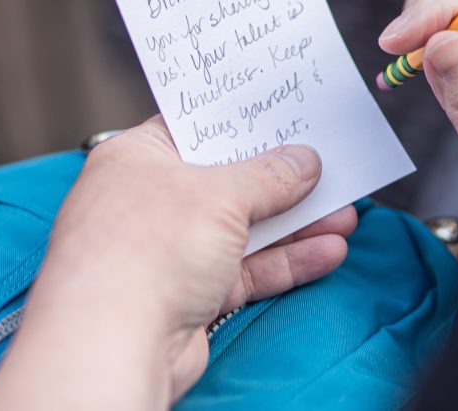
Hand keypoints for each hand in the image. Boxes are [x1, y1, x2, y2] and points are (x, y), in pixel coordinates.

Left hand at [0, 116, 354, 409]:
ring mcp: (169, 250)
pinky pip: (246, 270)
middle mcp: (150, 200)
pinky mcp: (189, 295)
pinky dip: (286, 262)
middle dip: (282, 179)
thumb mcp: (218, 195)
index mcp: (138, 157)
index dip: (242, 121)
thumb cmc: (146, 249)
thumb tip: (304, 160)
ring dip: (295, 224)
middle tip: (330, 166)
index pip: (195, 127)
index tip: (286, 113)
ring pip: (243, 230)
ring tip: (346, 214)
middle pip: (227, 181)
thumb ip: (269, 176)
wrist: (111, 344)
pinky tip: (329, 252)